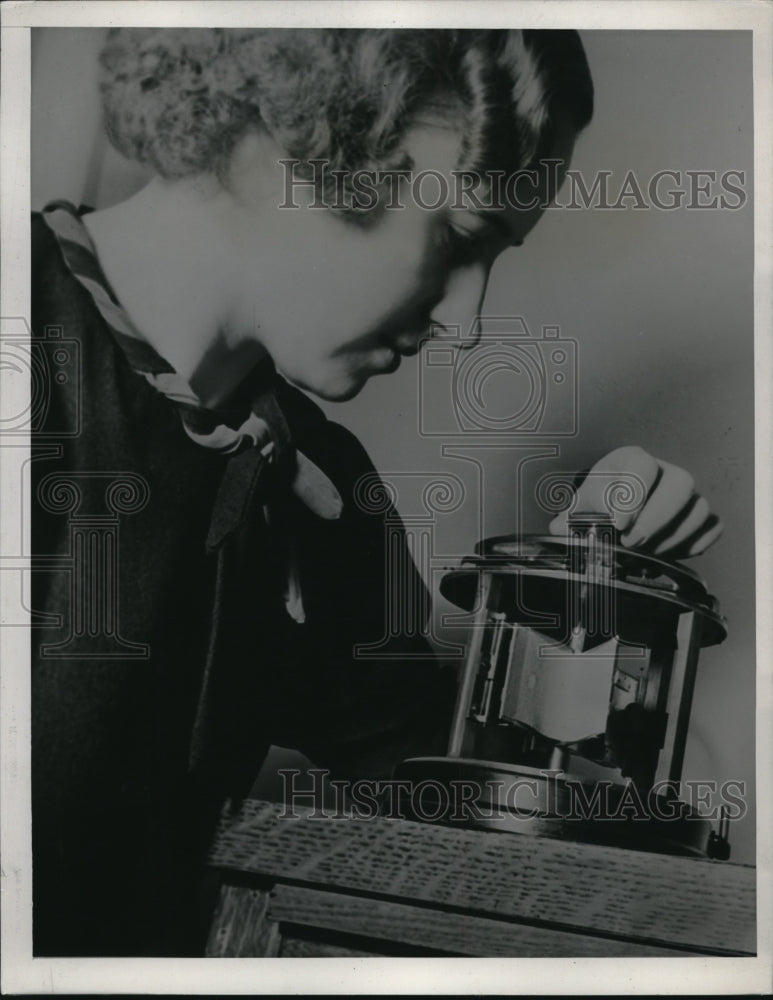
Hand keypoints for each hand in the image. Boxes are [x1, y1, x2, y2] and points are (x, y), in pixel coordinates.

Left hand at [548, 446, 722, 557]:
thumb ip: (570, 517)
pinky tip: (671, 555)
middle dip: (657, 517)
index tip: (617, 524)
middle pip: (680, 483)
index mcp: (633, 460)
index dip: (633, 494)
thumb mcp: (581, 506)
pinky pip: (713, 526)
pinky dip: (696, 543)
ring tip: (647, 554)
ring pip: (699, 508)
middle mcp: (666, 471)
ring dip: (673, 536)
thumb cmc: (598, 503)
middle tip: (632, 542)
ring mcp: (687, 494)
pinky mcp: (700, 516)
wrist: (615, 510)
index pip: (642, 465)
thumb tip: (558, 529)